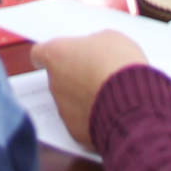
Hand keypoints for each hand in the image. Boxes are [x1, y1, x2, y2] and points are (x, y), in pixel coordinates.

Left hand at [36, 31, 149, 147]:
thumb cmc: (118, 64)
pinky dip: (92, 118)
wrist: (131, 102)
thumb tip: (93, 51)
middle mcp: (54, 83)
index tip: (62, 55)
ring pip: (69, 101)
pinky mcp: (76, 131)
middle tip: (97, 74)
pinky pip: (82, 121)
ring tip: (109, 94)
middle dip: (74, 76)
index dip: (52, 54)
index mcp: (56, 55)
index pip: (39, 53)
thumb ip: (93, 44)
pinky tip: (111, 112)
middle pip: (57, 78)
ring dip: (83, 98)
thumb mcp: (110, 38)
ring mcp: (63, 109)